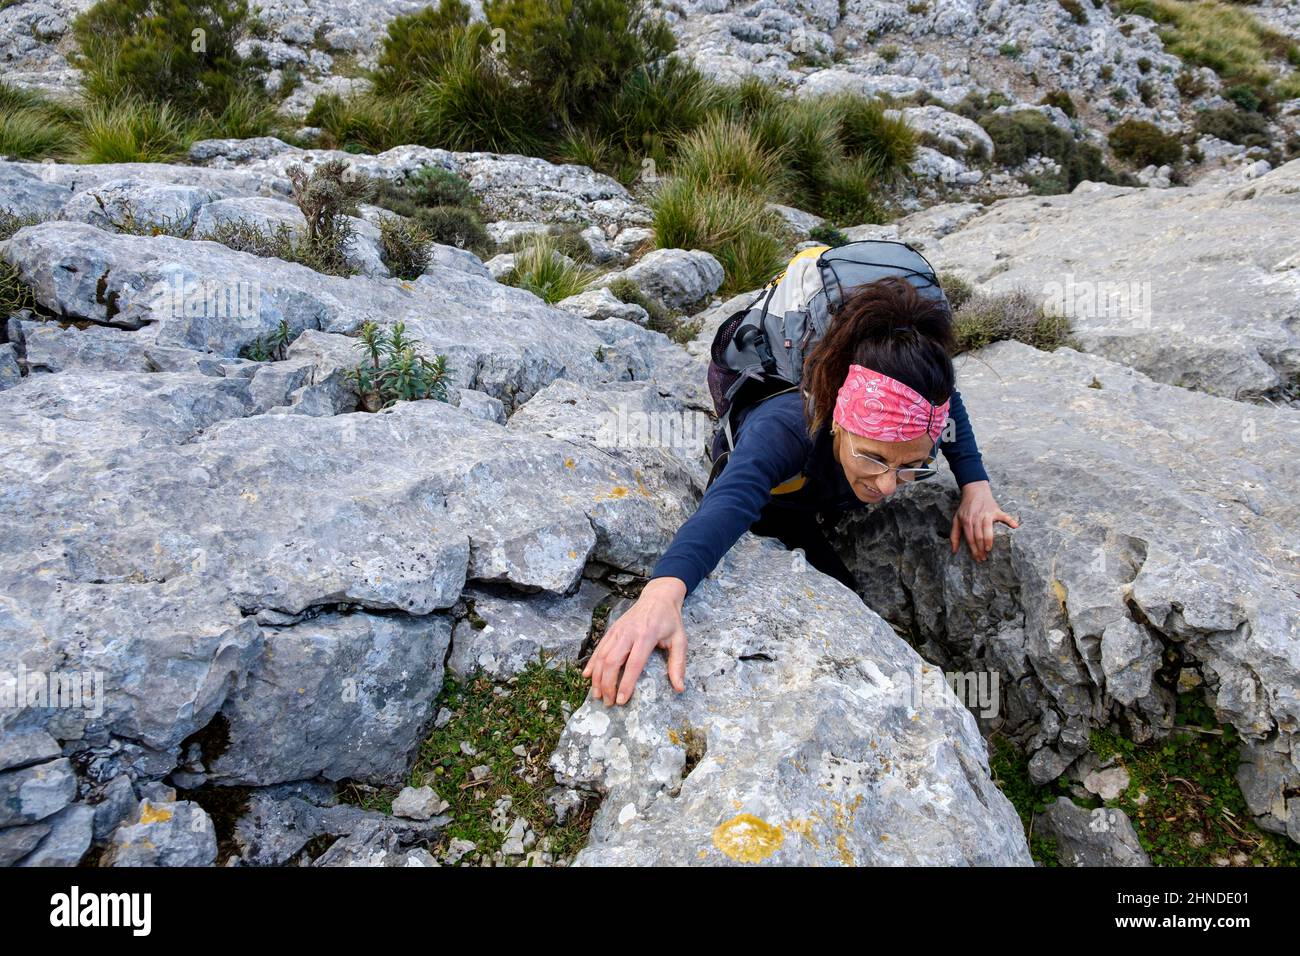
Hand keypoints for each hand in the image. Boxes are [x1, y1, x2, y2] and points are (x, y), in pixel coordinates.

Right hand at [582, 577, 687, 706]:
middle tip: (609, 702)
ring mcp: (618, 630)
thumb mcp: (680, 640)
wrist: (658, 596)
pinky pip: (599, 647)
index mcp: (646, 635)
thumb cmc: (670, 620)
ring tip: (597, 695)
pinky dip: (592, 663)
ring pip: (602, 655)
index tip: (622, 700)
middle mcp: (629, 633)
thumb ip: (678, 664)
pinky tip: (587, 676)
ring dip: (597, 677)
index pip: (633, 664)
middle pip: (612, 661)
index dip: (626, 683)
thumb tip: (679, 688)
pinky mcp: (612, 629)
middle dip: (607, 684)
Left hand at [950, 480, 1018, 561]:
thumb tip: (954, 550)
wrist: (975, 491)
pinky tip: (1015, 526)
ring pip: (988, 530)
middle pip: (979, 536)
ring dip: (989, 541)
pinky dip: (1010, 520)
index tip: (977, 558)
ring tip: (989, 550)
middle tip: (983, 558)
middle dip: (981, 549)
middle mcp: (976, 518)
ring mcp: (987, 514)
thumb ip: (954, 535)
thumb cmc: (966, 508)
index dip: (973, 550)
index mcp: (967, 521)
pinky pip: (1004, 516)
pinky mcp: (996, 510)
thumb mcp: (956, 519)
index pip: (970, 539)